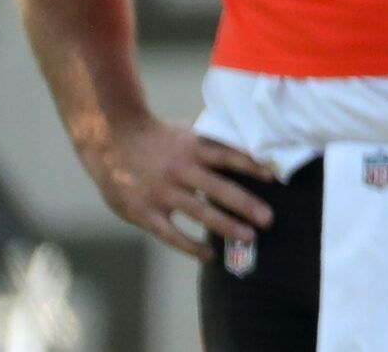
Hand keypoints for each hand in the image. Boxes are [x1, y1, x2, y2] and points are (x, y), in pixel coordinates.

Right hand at [81, 114, 273, 259]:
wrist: (111, 139)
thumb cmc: (158, 139)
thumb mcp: (187, 134)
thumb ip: (212, 147)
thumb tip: (248, 155)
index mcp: (194, 148)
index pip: (230, 156)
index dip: (253, 166)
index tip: (275, 177)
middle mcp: (181, 169)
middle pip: (220, 188)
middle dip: (246, 205)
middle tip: (269, 219)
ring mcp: (162, 192)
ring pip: (200, 212)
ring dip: (227, 226)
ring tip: (249, 237)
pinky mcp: (144, 211)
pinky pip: (171, 233)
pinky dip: (191, 245)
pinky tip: (209, 255)